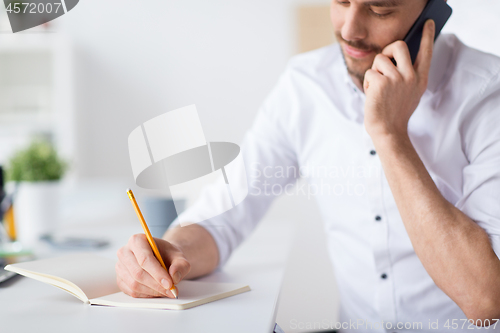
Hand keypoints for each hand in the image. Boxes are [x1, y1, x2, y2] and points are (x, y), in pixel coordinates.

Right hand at [115, 234, 190, 297]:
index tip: (169, 284)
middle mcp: (124, 252)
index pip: (145, 259)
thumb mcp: (179, 256)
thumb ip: (180, 265)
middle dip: (156, 285)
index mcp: (137, 240)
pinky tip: (157, 292)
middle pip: (138, 273)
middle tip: (171, 290)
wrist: (162, 258)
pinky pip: (132, 292)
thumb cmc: (167, 255)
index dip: (157, 273)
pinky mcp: (120, 280)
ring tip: (167, 291)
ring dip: (153, 291)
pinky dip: (147, 295)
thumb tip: (174, 276)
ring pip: (134, 284)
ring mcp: (120, 267)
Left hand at [363, 19, 434, 138]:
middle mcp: (411, 76)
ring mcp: (397, 79)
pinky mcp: (382, 83)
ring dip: (374, 72)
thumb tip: (394, 59)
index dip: (427, 36)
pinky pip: (370, 72)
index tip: (427, 23)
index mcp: (420, 79)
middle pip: (399, 46)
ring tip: (377, 88)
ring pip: (380, 59)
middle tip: (384, 62)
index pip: (426, 52)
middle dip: (387, 50)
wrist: (388, 131)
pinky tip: (372, 95)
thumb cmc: (394, 113)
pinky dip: (367, 84)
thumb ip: (407, 76)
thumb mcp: (409, 93)